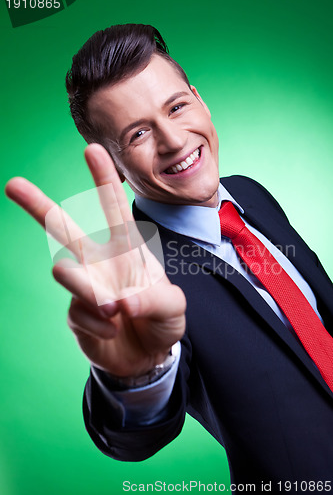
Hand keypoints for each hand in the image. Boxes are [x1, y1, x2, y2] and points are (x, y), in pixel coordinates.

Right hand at [5, 144, 185, 376]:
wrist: (150, 355)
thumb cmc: (164, 320)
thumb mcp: (174, 308)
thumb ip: (155, 300)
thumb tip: (121, 301)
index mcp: (127, 251)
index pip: (114, 210)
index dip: (103, 181)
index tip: (92, 149)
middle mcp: (100, 263)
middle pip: (64, 230)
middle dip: (40, 207)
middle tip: (13, 185)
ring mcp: (85, 287)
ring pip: (66, 272)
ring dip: (89, 290)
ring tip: (113, 310)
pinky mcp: (75, 314)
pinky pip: (78, 313)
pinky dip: (100, 327)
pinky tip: (112, 331)